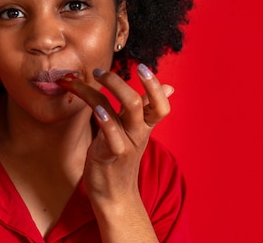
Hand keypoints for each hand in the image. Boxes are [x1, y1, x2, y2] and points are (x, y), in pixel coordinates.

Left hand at [57, 64, 173, 205]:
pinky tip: (96, 109)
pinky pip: (113, 136)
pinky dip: (106, 120)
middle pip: (140, 102)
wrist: (114, 196)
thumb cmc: (121, 159)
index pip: (160, 105)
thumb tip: (169, 87)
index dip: (155, 85)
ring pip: (128, 111)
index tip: (142, 67)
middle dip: (120, 81)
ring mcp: (126, 144)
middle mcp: (138, 133)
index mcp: (145, 127)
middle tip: (99, 71)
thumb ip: (147, 110)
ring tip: (93, 78)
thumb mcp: (136, 132)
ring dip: (109, 90)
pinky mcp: (111, 155)